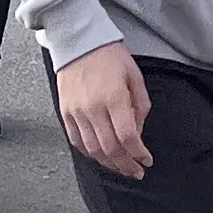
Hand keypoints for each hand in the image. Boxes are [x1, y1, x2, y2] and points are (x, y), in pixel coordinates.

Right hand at [58, 45, 153, 177]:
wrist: (79, 41)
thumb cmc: (109, 55)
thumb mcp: (134, 76)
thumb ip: (140, 107)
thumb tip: (138, 133)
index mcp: (114, 97)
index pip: (127, 137)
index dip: (139, 154)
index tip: (146, 160)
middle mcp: (93, 108)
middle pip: (110, 149)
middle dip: (126, 165)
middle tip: (136, 171)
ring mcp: (76, 112)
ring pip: (92, 150)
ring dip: (109, 163)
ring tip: (120, 167)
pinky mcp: (65, 112)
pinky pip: (77, 141)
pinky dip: (90, 153)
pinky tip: (100, 156)